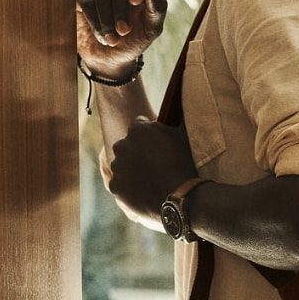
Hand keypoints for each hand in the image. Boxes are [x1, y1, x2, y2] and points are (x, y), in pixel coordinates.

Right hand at [76, 0, 167, 75]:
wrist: (112, 59)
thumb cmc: (136, 39)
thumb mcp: (152, 28)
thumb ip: (158, 7)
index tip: (136, 2)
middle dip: (121, 6)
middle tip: (124, 31)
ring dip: (108, 18)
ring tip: (113, 40)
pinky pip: (86, 1)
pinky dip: (94, 21)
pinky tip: (102, 37)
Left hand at [107, 116, 198, 230]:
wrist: (180, 197)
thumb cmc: (183, 163)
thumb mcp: (182, 134)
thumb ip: (174, 118)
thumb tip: (177, 102)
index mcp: (138, 130)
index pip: (138, 124)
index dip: (149, 133)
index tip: (157, 142)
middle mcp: (122, 146)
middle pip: (127, 144)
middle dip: (137, 150)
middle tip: (154, 161)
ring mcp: (117, 167)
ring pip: (123, 164)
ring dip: (132, 168)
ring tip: (151, 178)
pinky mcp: (115, 186)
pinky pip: (120, 183)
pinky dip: (129, 186)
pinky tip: (145, 189)